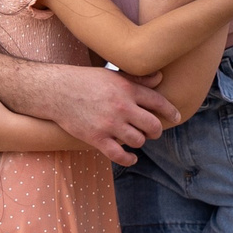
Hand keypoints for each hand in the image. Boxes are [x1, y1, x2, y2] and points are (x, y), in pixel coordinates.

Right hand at [23, 64, 172, 163]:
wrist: (57, 91)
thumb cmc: (85, 81)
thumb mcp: (112, 75)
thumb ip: (137, 79)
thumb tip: (160, 78)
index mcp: (127, 89)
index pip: (158, 102)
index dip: (170, 112)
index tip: (176, 118)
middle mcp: (122, 107)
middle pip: (152, 126)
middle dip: (156, 131)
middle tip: (152, 131)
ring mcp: (109, 124)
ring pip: (137, 141)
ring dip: (139, 141)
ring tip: (135, 139)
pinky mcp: (97, 138)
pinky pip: (119, 154)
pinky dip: (128, 158)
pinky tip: (131, 157)